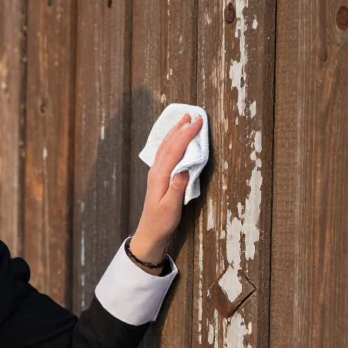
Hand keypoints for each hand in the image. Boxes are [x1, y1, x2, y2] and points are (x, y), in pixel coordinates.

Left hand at [131, 112, 204, 267]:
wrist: (150, 232)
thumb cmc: (161, 221)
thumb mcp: (170, 207)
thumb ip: (176, 188)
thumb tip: (183, 169)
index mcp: (160, 176)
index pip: (174, 150)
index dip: (186, 135)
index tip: (198, 122)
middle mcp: (156, 172)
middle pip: (168, 144)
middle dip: (181, 128)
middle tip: (194, 115)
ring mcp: (156, 173)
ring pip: (165, 147)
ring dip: (175, 132)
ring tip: (185, 120)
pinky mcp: (158, 177)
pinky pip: (165, 153)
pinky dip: (172, 142)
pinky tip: (175, 138)